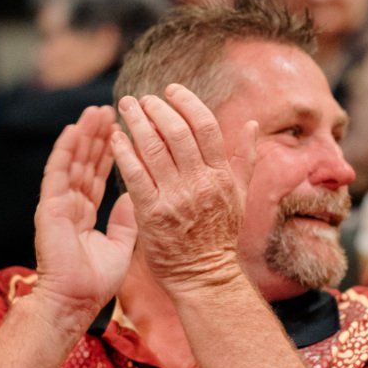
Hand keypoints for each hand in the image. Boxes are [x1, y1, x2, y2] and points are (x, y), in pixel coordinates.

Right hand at [33, 106, 137, 326]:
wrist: (75, 301)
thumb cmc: (96, 282)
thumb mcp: (121, 246)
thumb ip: (126, 220)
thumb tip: (135, 197)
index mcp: (86, 213)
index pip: (99, 175)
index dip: (109, 152)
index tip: (122, 130)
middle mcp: (71, 204)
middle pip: (85, 162)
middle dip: (98, 136)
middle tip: (111, 110)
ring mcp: (58, 204)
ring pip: (72, 162)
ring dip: (84, 135)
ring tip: (96, 111)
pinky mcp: (49, 207)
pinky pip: (57, 173)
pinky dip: (65, 150)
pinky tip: (73, 130)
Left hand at [109, 86, 244, 292]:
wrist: (204, 277)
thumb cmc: (221, 236)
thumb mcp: (240, 196)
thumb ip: (245, 159)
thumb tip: (252, 123)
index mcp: (222, 176)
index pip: (205, 126)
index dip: (186, 102)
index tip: (170, 90)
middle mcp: (200, 184)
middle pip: (176, 132)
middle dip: (156, 108)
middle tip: (142, 99)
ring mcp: (176, 199)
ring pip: (152, 148)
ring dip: (137, 122)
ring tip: (126, 108)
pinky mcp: (152, 214)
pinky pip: (135, 174)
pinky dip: (123, 151)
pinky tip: (115, 138)